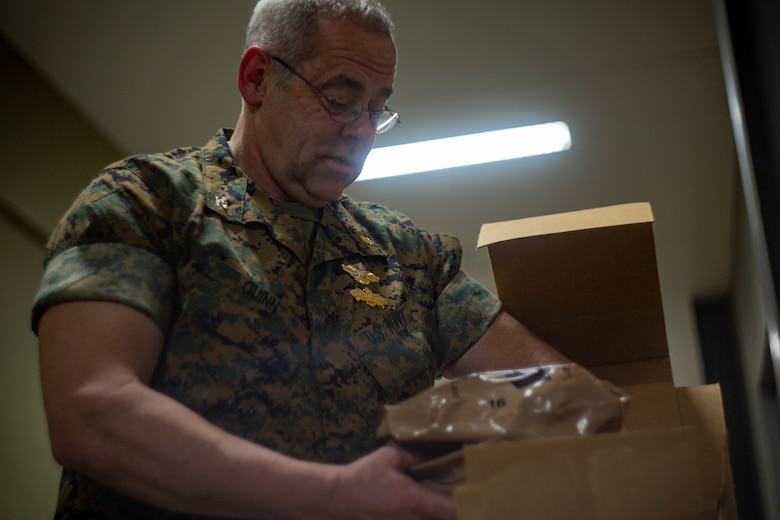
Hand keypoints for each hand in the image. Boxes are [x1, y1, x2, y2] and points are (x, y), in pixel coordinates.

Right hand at [326, 445, 457, 519]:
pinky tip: (420, 506)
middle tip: (464, 496)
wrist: (337, 499)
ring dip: (438, 514)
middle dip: (455, 511)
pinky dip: (423, 516)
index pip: (454, 511)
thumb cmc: (364, 476)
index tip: (476, 495)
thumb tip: (435, 457)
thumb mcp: (391, 457)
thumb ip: (416, 456)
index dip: (468, 505)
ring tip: (442, 500)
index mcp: (416, 501)